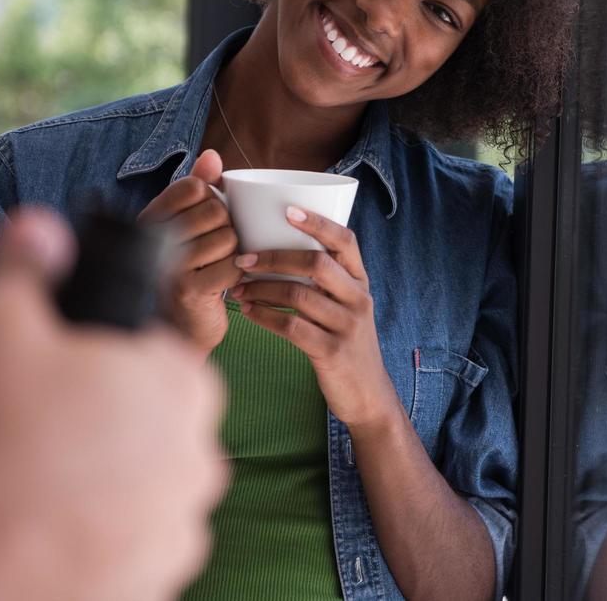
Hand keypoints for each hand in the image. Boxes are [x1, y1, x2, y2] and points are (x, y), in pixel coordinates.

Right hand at [0, 208, 227, 600]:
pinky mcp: (164, 572)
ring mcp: (187, 516)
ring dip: (101, 471)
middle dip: (99, 412)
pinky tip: (51, 520)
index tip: (52, 373)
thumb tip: (41, 227)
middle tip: (36, 424)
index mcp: (180, 378)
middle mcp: (202, 447)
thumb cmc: (3, 450)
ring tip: (36, 476)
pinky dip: (98, 523)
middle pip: (147, 410)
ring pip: (143, 471)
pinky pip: (132, 529)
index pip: (149, 347)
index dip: (95, 354)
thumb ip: (26, 264)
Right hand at [138, 149, 242, 356]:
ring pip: (226, 238)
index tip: (208, 218)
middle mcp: (153, 237)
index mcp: (152, 215)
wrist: (181, 324)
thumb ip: (198, 185)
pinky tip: (223, 282)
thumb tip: (212, 154)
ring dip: (233, 252)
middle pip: (214, 210)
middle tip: (218, 245)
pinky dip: (236, 274)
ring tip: (219, 263)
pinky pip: (231, 267)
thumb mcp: (189, 222)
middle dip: (227, 227)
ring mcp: (168, 264)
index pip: (193, 186)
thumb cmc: (190, 266)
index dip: (212, 198)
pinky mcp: (187, 290)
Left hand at [227, 206, 402, 431]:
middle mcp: (358, 299)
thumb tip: (278, 246)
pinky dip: (264, 317)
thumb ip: (325, 280)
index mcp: (360, 281)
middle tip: (243, 259)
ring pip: (298, 295)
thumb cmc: (345, 342)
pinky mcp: (332, 352)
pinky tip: (247, 313)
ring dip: (261, 289)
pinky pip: (291, 327)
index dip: (318, 222)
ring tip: (239, 289)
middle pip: (316, 263)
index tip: (287, 210)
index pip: (345, 240)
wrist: (367, 395)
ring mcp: (347, 326)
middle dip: (274, 257)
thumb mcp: (346, 306)